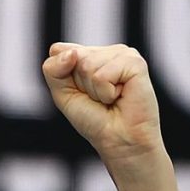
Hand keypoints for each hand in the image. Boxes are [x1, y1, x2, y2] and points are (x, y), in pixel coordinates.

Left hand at [42, 42, 163, 167]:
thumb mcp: (62, 93)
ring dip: (94, 90)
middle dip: (80, 84)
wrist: (119, 140)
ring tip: (110, 98)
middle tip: (98, 98)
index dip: (61, 76)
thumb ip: (54, 69)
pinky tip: (120, 96)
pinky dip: (106, 92)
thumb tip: (72, 53)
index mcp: (88, 54)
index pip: (58, 51)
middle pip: (72, 57)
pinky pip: (103, 75)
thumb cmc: (93, 118)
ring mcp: (123, 54)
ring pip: (87, 64)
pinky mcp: (136, 63)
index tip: (80, 92)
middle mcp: (106, 51)